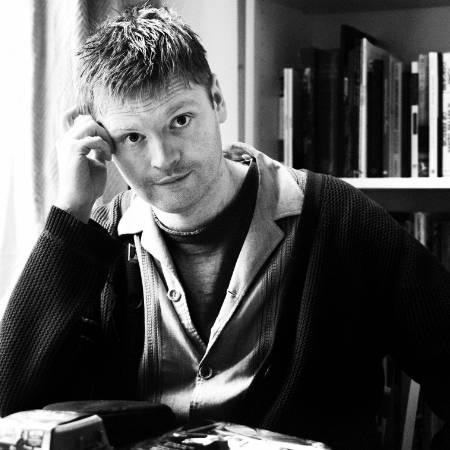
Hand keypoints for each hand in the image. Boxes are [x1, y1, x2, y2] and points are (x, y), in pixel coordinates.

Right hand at [54, 106, 112, 222]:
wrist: (78, 200)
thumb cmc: (87, 185)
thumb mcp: (95, 162)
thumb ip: (97, 148)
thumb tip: (105, 139)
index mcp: (68, 142)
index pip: (67, 117)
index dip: (80, 111)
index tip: (97, 119)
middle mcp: (65, 140)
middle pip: (86, 119)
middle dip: (103, 131)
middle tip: (110, 148)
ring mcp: (67, 143)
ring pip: (90, 124)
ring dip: (105, 137)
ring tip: (109, 153)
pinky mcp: (73, 149)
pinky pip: (94, 138)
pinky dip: (104, 146)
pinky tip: (107, 158)